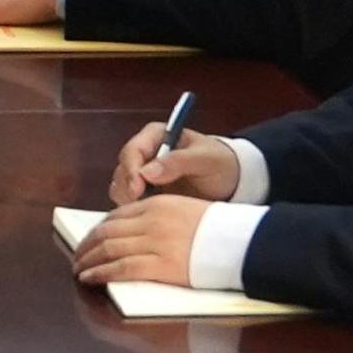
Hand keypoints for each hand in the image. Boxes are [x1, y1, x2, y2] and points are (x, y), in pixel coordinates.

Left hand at [71, 197, 210, 290]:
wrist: (241, 243)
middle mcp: (151, 221)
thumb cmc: (218, 231)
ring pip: (109, 250)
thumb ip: (158, 218)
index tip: (90, 240)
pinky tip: (90, 278)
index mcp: (157, 204)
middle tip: (78, 256)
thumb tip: (133, 232)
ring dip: (88, 261)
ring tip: (80, 269)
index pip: (116, 216)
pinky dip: (100, 273)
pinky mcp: (161, 266)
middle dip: (87, 246)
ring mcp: (155, 243)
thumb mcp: (184, 211)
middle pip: (107, 232)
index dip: (97, 230)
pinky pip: (121, 269)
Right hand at [107, 125, 241, 205]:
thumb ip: (179, 162)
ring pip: (121, 185)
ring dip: (127, 199)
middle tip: (137, 205)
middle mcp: (145, 152)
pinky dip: (132, 209)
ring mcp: (143, 172)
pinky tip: (145, 217)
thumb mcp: (205, 159)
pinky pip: (129, 200)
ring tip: (142, 212)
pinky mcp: (145, 191)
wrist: (231, 180)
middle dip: (126, 187)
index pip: (133, 150)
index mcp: (156, 135)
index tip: (137, 188)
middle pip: (122, 169)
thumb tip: (148, 172)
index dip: (131, 170)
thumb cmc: (220, 163)